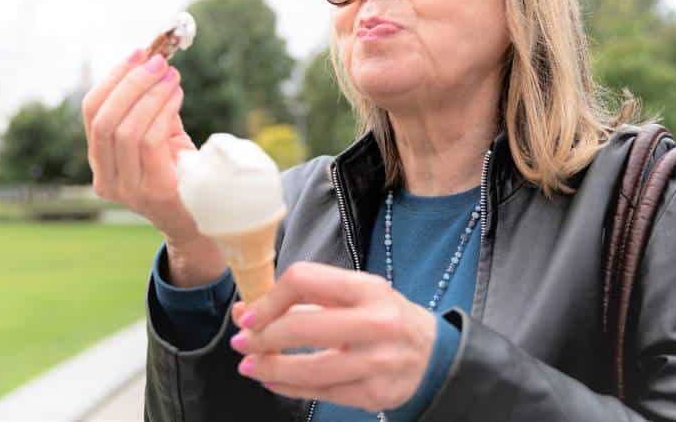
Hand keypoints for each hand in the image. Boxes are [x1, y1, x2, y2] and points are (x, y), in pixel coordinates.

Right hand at [81, 48, 200, 245]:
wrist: (202, 218)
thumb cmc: (179, 171)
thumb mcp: (159, 135)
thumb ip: (149, 106)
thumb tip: (155, 60)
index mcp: (100, 161)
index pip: (91, 113)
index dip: (112, 79)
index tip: (138, 53)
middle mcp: (105, 179)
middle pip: (104, 120)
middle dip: (131, 84)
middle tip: (159, 62)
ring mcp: (126, 189)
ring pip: (125, 130)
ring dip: (150, 95)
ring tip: (172, 78)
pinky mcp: (152, 192)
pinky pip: (149, 142)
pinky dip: (162, 112)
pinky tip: (176, 97)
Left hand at [228, 262, 436, 412]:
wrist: (433, 354)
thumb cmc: (384, 316)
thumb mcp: (355, 294)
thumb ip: (304, 300)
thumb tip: (247, 313)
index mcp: (367, 288)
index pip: (303, 281)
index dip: (269, 299)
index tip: (251, 314)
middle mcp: (376, 322)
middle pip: (302, 328)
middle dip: (262, 337)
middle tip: (241, 342)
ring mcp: (377, 362)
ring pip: (309, 369)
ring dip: (269, 367)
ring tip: (248, 365)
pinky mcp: (374, 394)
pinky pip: (320, 393)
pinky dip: (288, 387)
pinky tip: (272, 380)